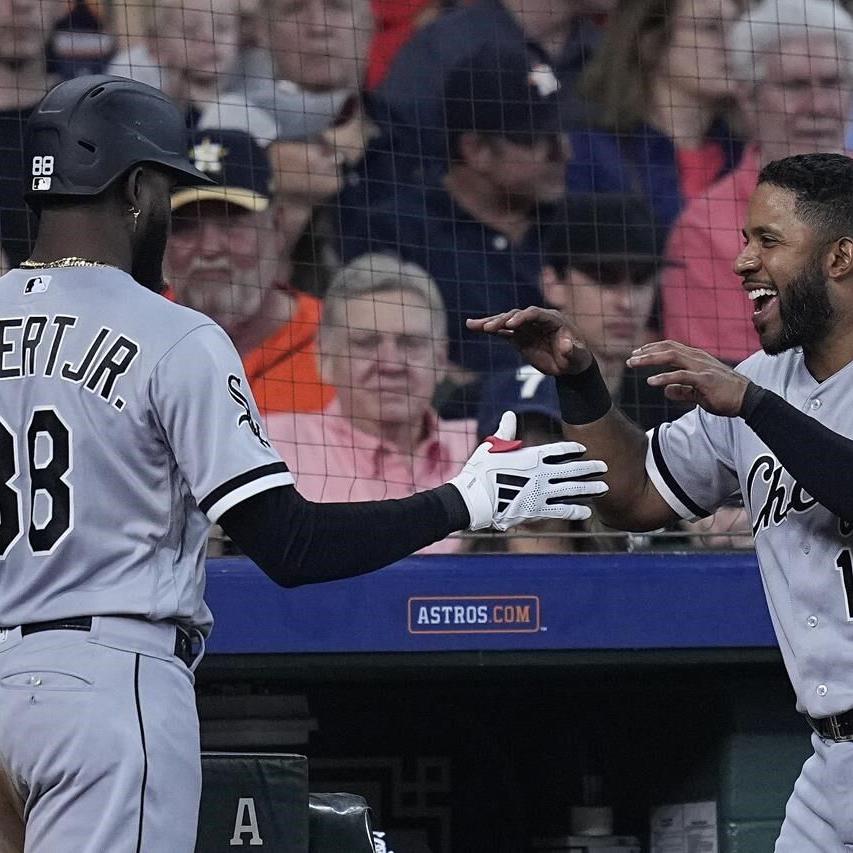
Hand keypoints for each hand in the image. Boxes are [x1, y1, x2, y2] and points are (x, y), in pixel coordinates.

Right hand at [448, 410, 608, 530]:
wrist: (475, 499)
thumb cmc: (480, 472)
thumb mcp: (492, 447)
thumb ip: (505, 432)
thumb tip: (509, 414)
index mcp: (531, 456)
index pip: (559, 449)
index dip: (573, 448)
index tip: (583, 449)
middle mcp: (541, 473)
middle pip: (572, 468)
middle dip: (590, 468)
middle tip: (604, 466)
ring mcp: (541, 492)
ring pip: (572, 489)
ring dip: (589, 488)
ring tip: (604, 487)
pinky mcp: (537, 510)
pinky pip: (562, 510)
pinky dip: (575, 511)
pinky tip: (587, 512)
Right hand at [466, 307, 592, 375]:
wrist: (569, 366)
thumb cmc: (577, 359)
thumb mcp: (579, 356)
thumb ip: (574, 351)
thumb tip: (567, 345)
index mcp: (553, 319)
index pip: (535, 313)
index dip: (523, 317)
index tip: (511, 325)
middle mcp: (537, 320)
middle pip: (517, 315)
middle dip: (503, 320)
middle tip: (489, 328)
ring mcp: (526, 328)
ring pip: (506, 321)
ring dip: (490, 323)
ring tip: (473, 325)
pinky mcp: (518, 337)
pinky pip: (501, 332)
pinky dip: (488, 329)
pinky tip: (473, 327)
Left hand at [626, 341, 749, 416]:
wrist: (748, 400)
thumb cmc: (725, 395)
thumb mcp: (699, 393)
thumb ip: (682, 391)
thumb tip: (665, 391)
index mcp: (696, 358)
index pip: (671, 347)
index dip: (653, 348)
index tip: (637, 353)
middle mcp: (698, 358)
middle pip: (667, 348)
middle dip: (646, 352)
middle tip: (630, 359)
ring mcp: (701, 367)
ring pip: (671, 357)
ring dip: (650, 359)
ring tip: (633, 363)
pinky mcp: (705, 379)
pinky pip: (681, 376)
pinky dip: (664, 377)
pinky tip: (651, 382)